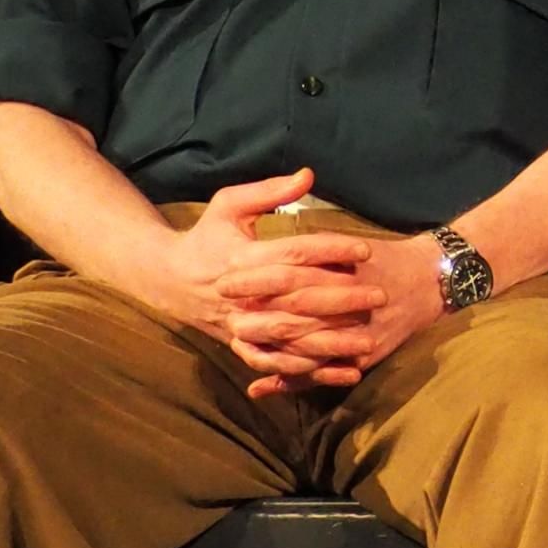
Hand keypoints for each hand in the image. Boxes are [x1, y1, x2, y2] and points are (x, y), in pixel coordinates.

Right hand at [146, 168, 395, 392]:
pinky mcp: (241, 344)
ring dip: (331, 342)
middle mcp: (242, 294)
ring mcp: (241, 323)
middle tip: (380, 294)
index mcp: (241, 257)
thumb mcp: (228, 205)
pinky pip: (277, 363)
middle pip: (298, 298)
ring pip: (290, 337)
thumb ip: (268, 191)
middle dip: (342, 298)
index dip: (330, 250)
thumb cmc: (205, 236)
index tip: (365, 249)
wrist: (168, 279)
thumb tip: (308, 175)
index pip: (293, 253)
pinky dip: (308, 370)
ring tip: (370, 340)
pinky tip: (340, 372)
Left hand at [229, 230, 446, 398]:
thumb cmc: (383, 258)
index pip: (291, 271)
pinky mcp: (361, 355)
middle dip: (255, 315)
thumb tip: (272, 241)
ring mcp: (356, 333)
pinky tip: (260, 384)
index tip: (225, 277)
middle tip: (223, 315)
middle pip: (292, 311)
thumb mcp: (349, 242)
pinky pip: (321, 372)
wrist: (430, 281)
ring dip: (266, 349)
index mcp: (343, 270)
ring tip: (236, 345)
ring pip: (303, 346)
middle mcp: (349, 302)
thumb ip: (314, 244)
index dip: (256, 276)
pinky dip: (290, 380)